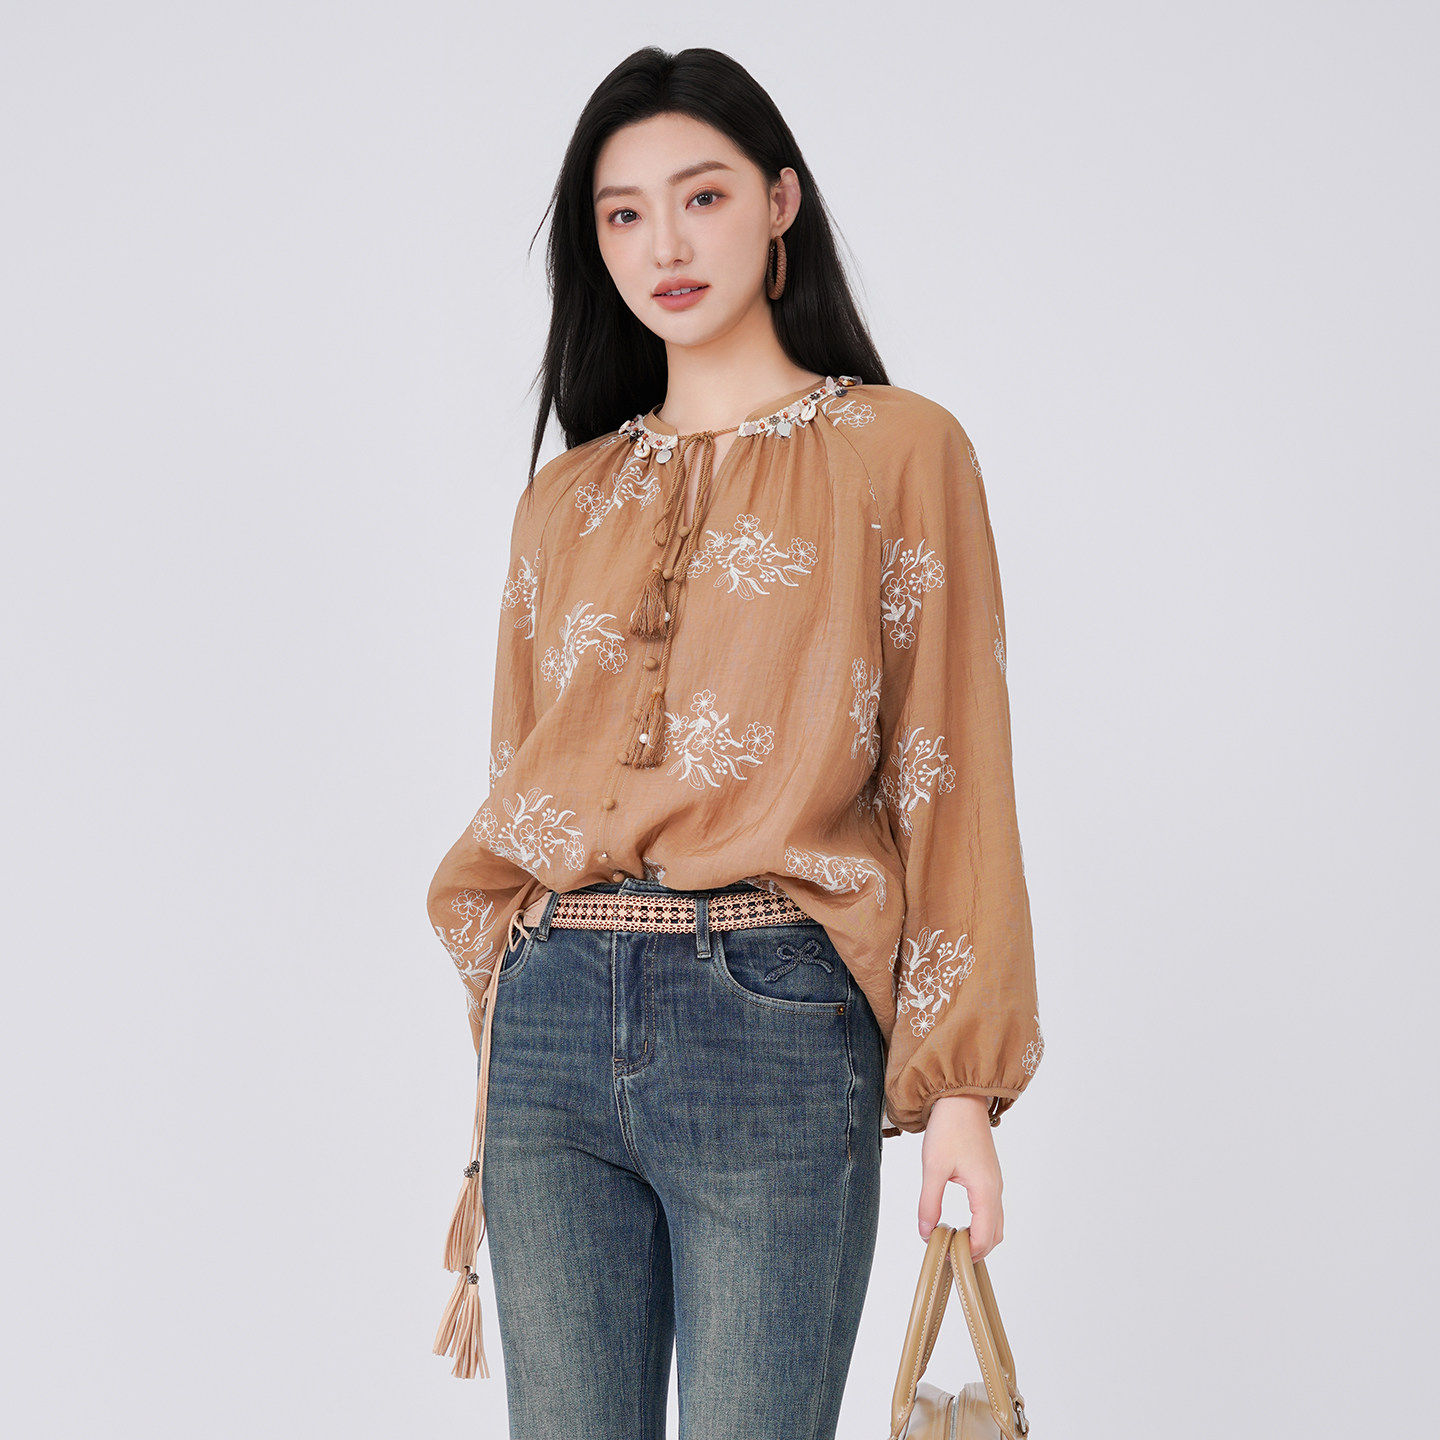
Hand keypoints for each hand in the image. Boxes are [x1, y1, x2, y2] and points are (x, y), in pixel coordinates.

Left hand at [918, 1095, 1003, 1261]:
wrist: (961, 1098)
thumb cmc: (949, 1128)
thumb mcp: (933, 1167)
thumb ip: (929, 1203)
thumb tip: (925, 1233)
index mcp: (985, 1190)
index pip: (984, 1238)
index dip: (967, 1254)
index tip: (945, 1257)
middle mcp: (995, 1190)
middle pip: (995, 1236)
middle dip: (975, 1251)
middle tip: (948, 1254)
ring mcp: (994, 1183)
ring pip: (995, 1224)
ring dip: (978, 1238)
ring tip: (952, 1241)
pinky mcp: (989, 1176)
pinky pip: (991, 1210)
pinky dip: (980, 1224)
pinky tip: (959, 1222)